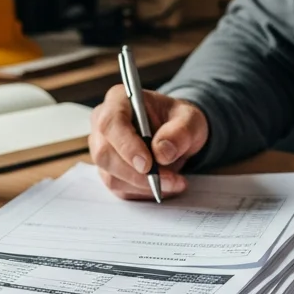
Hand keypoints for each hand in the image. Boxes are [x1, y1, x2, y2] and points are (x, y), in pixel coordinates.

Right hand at [89, 85, 208, 199]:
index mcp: (119, 100)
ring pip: (111, 175)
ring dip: (144, 185)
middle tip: (170, 180)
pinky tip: (164, 186)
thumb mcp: (190, 120)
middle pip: (105, 154)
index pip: (111, 123)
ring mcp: (102, 149)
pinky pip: (119, 188)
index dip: (126, 145)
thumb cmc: (178, 121)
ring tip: (174, 183)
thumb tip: (162, 153)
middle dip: (138, 173)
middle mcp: (103, 124)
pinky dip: (143, 192)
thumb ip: (180, 132)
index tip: (148, 164)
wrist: (176, 135)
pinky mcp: (108, 171)